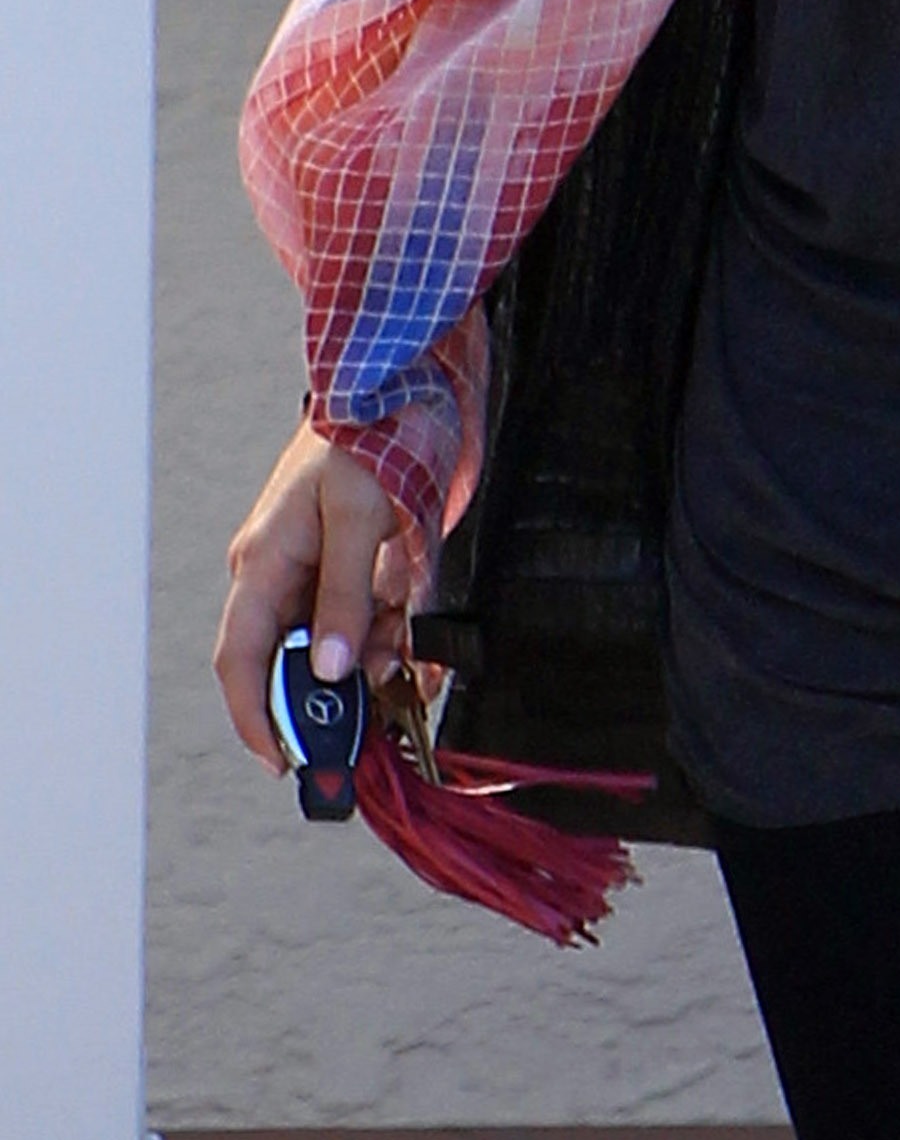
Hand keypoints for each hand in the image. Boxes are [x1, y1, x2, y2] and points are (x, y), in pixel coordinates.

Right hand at [213, 421, 408, 771]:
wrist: (409, 377)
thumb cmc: (372, 431)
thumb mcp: (358, 513)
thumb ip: (344, 593)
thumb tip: (332, 668)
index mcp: (265, 560)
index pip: (241, 658)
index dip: (254, 717)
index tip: (285, 762)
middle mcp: (286, 571)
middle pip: (292, 660)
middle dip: (328, 698)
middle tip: (367, 728)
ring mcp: (324, 567)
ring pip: (339, 645)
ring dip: (372, 666)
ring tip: (406, 667)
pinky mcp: (362, 561)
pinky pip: (371, 618)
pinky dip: (396, 638)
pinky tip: (418, 649)